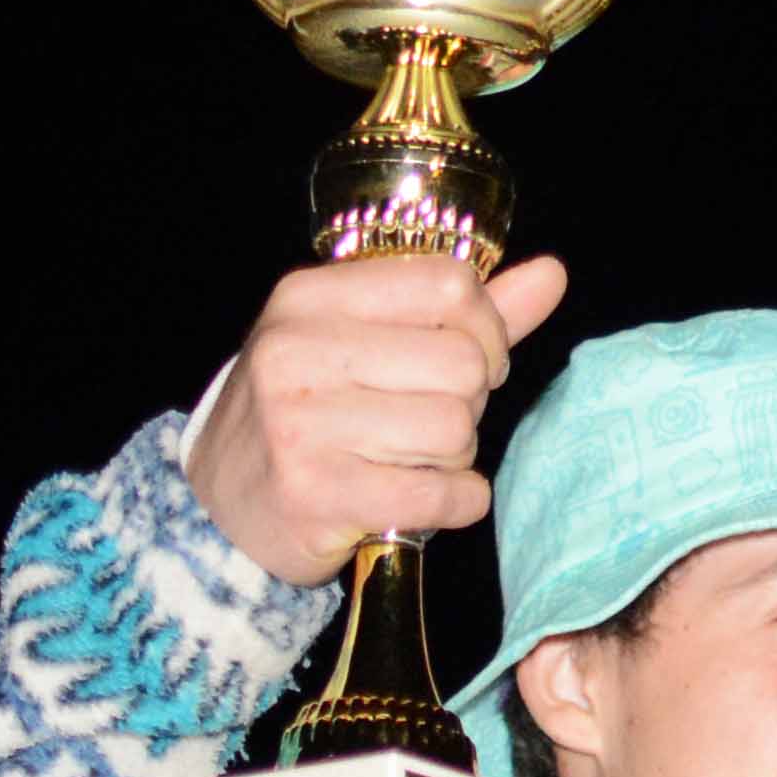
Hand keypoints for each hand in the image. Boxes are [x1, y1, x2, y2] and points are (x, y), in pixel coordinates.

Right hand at [186, 251, 570, 587]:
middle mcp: (300, 349)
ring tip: (411, 459)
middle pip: (463, 365)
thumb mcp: (365, 342)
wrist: (224, 503)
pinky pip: (442, 495)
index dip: (486, 331)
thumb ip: (463, 312)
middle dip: (469, 404)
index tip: (470, 363)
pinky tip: (425, 499)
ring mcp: (303, 422)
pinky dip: (456, 503)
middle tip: (430, 423)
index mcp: (311, 296)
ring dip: (456, 458)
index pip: (449, 285)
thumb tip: (551, 273)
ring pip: (456, 431)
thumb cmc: (313, 414)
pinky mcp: (318, 492)